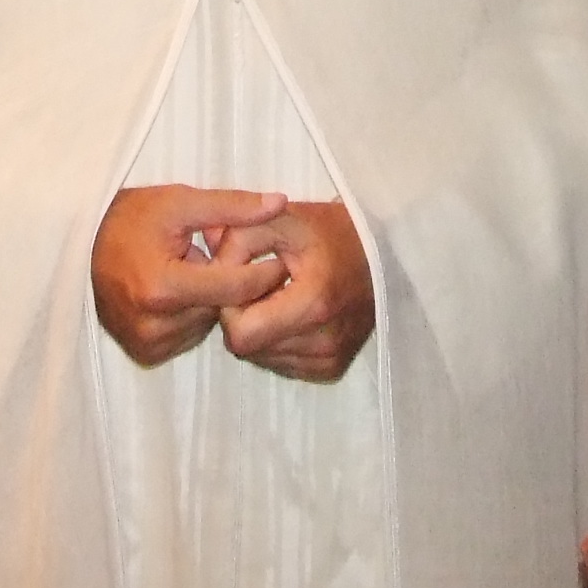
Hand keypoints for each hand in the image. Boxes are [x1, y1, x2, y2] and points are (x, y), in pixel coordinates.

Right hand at [92, 185, 288, 366]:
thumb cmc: (132, 218)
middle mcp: (153, 324)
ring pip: (208, 324)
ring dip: (211, 300)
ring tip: (195, 272)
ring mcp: (147, 343)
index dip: (264, 272)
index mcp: (163, 287)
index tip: (280, 258)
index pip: (234, 287)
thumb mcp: (181, 202)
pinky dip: (192, 315)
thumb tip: (279, 203)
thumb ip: (233, 206)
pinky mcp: (144, 353)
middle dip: (232, 284)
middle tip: (231, 259)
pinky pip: (189, 336)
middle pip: (223, 308)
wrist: (82, 245)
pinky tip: (180, 292)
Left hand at [218, 198, 375, 382]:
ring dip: (259, 330)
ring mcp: (330, 360)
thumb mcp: (281, 219)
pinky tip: (291, 313)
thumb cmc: (328, 232)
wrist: (381, 254)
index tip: (243, 279)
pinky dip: (277, 341)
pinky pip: (282, 364)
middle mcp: (324, 342)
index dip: (230, 306)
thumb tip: (206, 262)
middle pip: (248, 348)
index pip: (240, 333)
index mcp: (314, 303)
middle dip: (242, 317)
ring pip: (262, 358)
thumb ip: (236, 237)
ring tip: (278, 297)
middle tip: (258, 286)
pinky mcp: (332, 369)